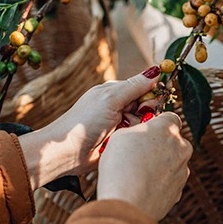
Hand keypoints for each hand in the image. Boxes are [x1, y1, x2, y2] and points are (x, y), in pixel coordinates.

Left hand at [18, 66, 160, 187]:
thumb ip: (135, 85)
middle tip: (127, 121)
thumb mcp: (111, 99)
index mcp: (116, 92)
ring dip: (136, 131)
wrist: (66, 152)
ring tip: (120, 135)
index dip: (150, 98)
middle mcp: (119, 107)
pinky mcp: (119, 142)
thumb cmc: (83, 123)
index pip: (145, 89)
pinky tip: (120, 144)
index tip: (147, 105)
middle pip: (147, 108)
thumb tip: (156, 71)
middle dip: (143, 116)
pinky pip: (136, 140)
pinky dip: (131, 141)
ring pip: (144, 125)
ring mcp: (119, 126)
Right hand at [97, 112, 192, 220]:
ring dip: (160, 165)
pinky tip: (142, 187)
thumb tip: (140, 134)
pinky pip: (170, 182)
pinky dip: (160, 183)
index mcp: (167, 129)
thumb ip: (136, 131)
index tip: (145, 131)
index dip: (157, 123)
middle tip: (139, 153)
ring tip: (138, 174)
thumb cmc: (120, 166)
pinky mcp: (179, 191)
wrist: (127, 203)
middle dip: (160, 145)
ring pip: (173, 162)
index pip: (170, 118)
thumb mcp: (120, 136)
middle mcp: (181, 147)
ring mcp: (183, 171)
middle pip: (174, 141)